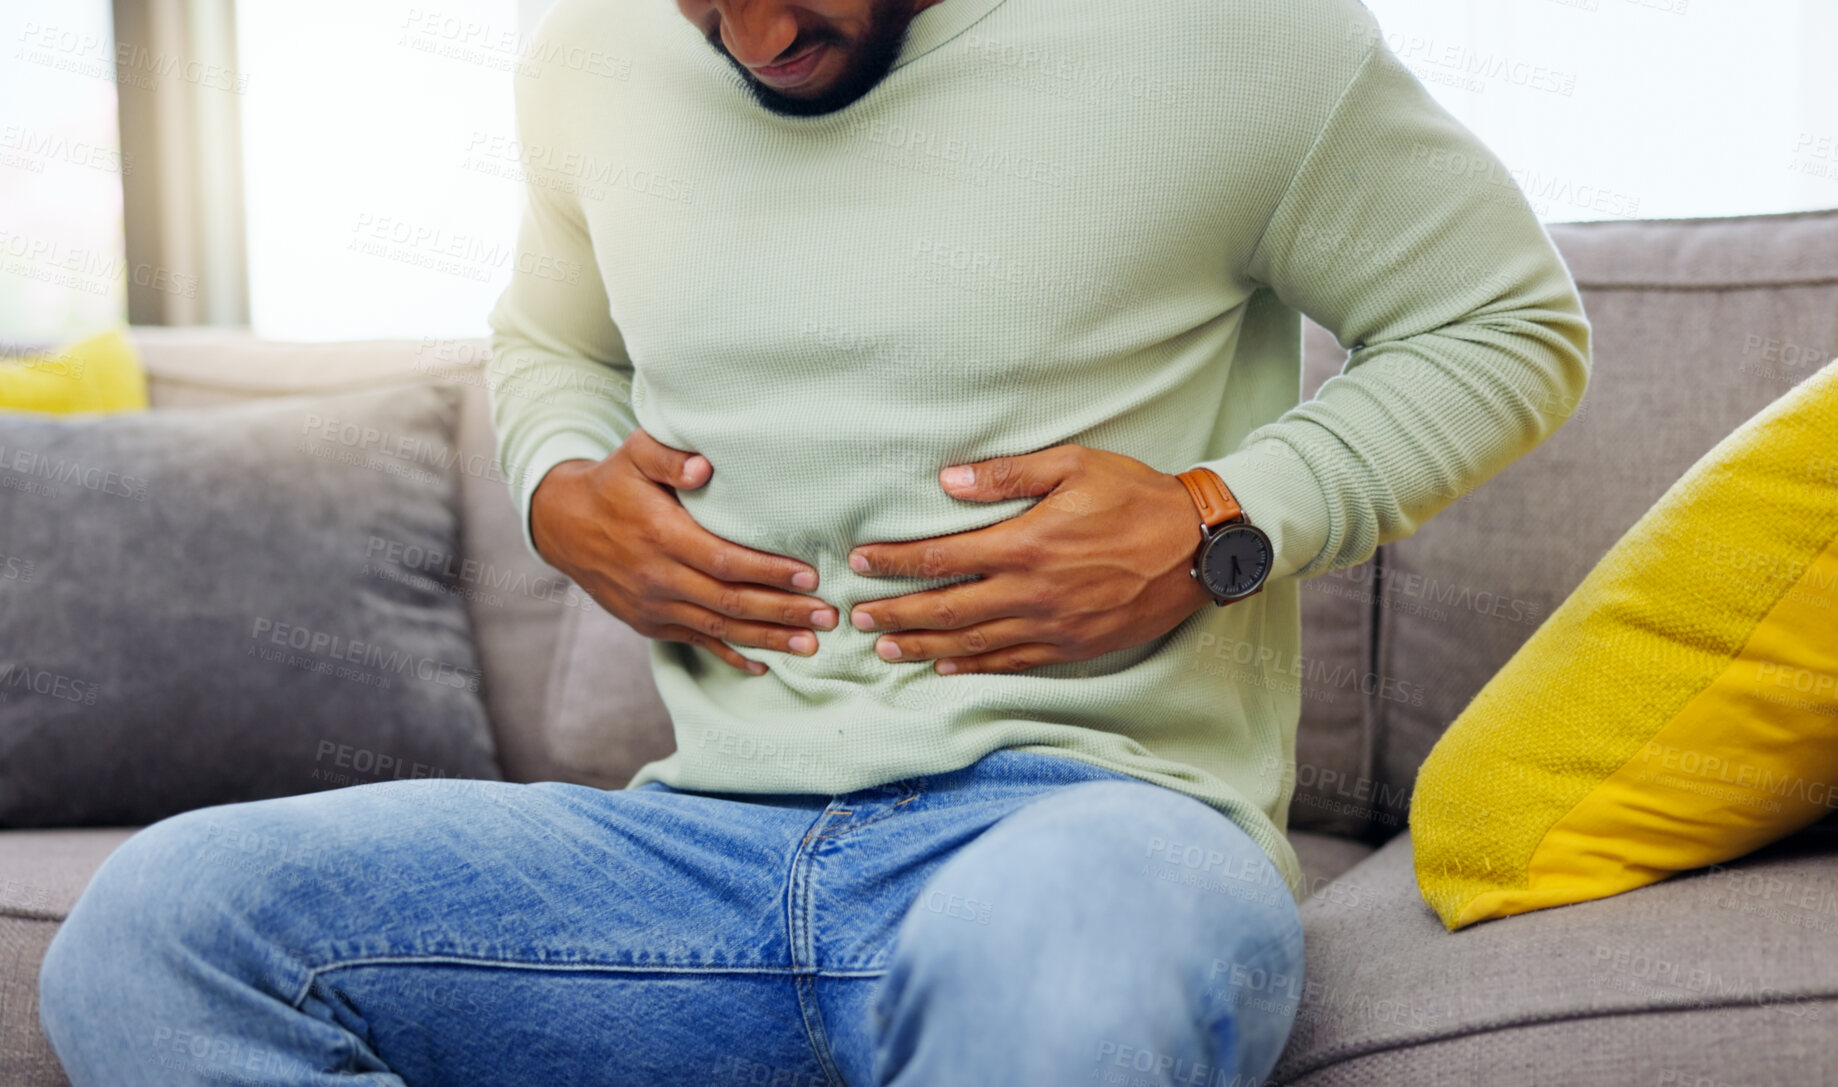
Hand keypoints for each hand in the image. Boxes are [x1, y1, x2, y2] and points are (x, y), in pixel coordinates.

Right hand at [530, 429, 838, 673]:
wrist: (564, 525)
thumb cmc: (612, 484)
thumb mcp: (634, 455)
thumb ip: (668, 457)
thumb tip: (704, 467)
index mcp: (661, 535)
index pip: (725, 560)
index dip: (768, 571)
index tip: (809, 577)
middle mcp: (658, 577)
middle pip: (730, 601)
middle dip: (783, 612)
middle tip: (828, 617)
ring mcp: (653, 606)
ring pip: (719, 628)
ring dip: (768, 639)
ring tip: (812, 646)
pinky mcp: (649, 623)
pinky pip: (696, 643)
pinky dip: (730, 655)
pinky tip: (763, 665)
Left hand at [845, 445, 1215, 674]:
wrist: (1200, 547)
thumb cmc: (1137, 496)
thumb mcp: (1074, 465)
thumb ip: (1007, 474)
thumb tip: (947, 482)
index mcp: (1026, 544)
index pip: (941, 558)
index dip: (894, 562)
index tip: (861, 562)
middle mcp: (1032, 593)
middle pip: (946, 610)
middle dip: (895, 614)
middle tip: (857, 618)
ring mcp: (1052, 626)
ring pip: (973, 644)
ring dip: (923, 647)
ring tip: (885, 649)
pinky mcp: (1073, 647)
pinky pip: (1012, 663)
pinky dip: (974, 668)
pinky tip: (946, 668)